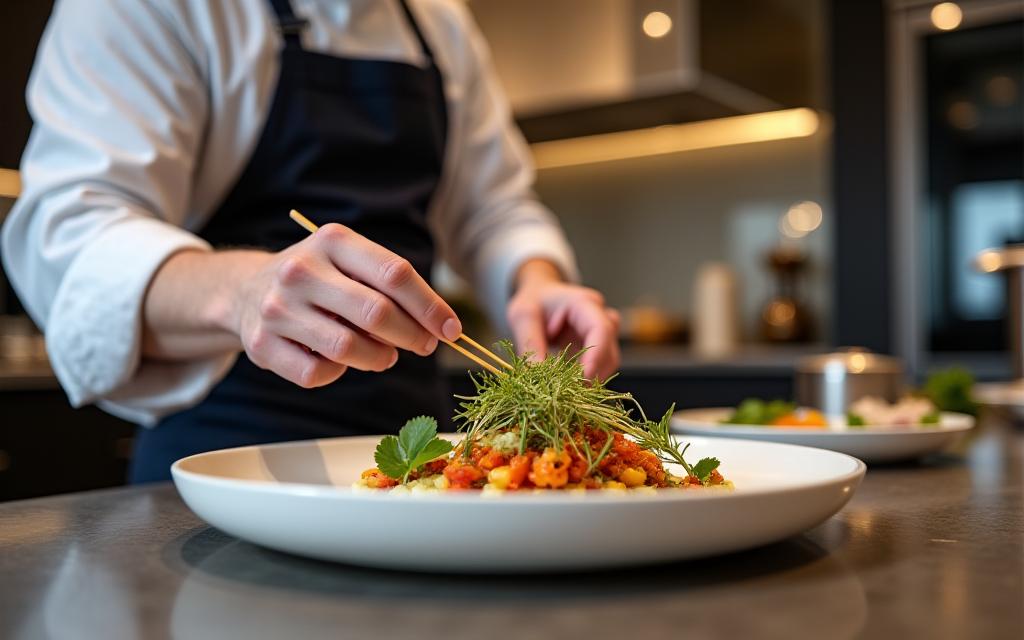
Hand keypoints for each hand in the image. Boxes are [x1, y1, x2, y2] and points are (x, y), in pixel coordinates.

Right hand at [230, 224, 461, 387]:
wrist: (246, 290)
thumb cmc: (321, 279)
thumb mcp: (351, 263)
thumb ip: (392, 287)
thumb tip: (439, 327)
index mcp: (332, 241)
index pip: (395, 274)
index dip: (430, 306)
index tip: (451, 329)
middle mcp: (301, 270)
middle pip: (376, 312)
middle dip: (411, 335)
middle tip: (424, 345)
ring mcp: (278, 308)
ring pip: (348, 348)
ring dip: (379, 358)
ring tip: (384, 355)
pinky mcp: (262, 345)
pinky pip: (317, 373)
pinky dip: (338, 373)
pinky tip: (339, 360)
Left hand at [505, 260, 619, 380]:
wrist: (540, 296)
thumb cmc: (533, 300)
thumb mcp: (523, 315)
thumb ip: (530, 343)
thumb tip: (537, 374)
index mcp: (584, 303)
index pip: (601, 329)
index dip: (596, 355)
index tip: (583, 378)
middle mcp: (600, 317)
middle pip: (609, 350)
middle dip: (592, 373)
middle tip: (568, 392)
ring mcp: (602, 334)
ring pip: (608, 362)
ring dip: (589, 379)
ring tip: (564, 389)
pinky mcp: (598, 348)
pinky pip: (599, 367)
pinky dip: (585, 379)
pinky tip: (568, 386)